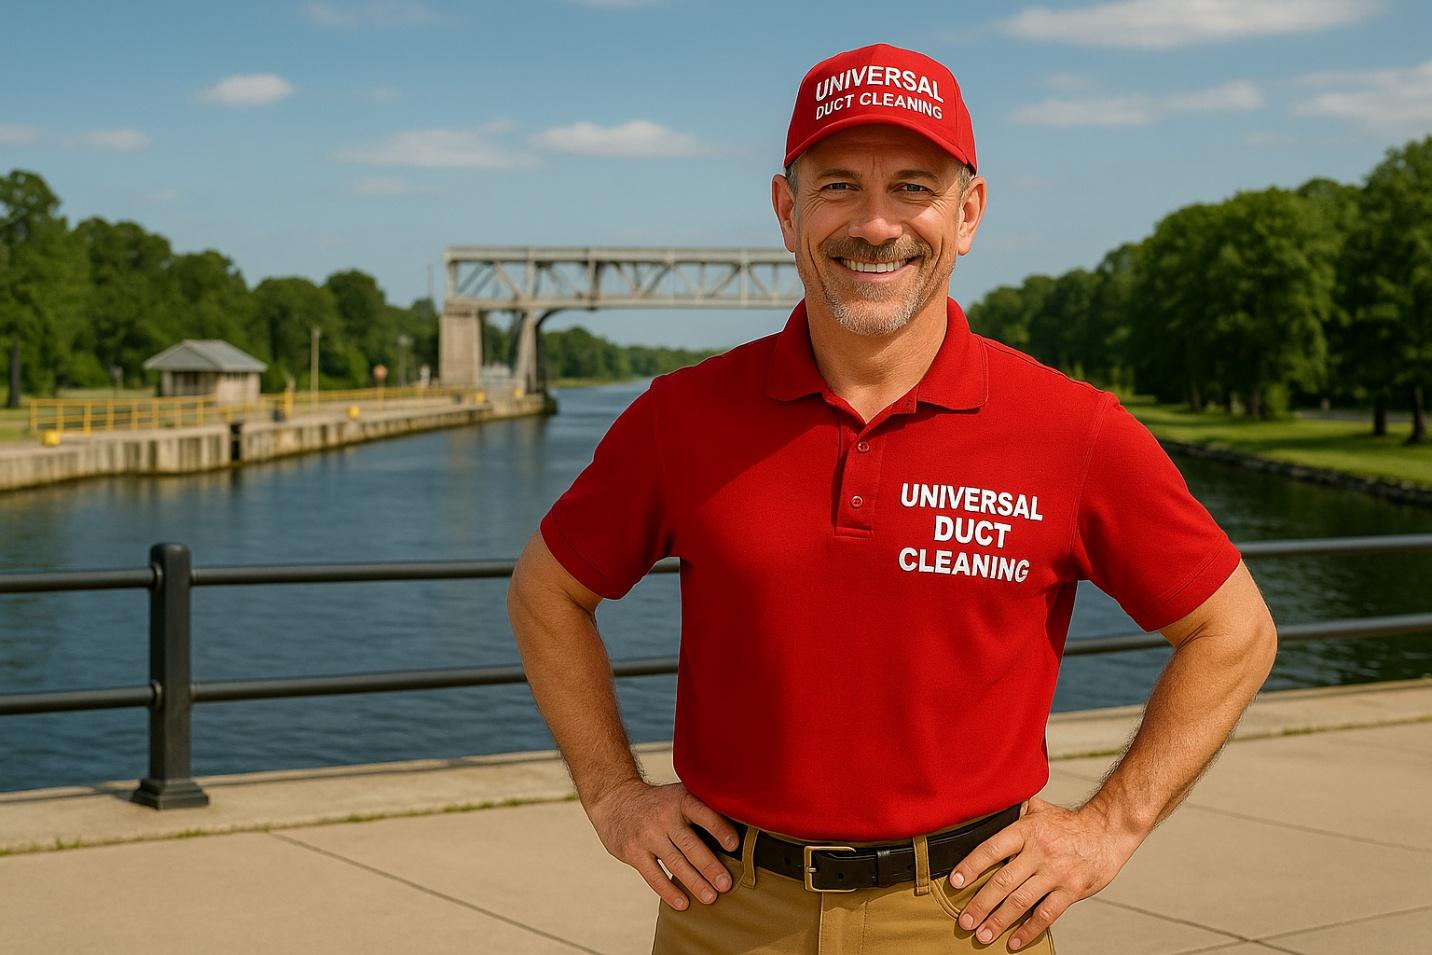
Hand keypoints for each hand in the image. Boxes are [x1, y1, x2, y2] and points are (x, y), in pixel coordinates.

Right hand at [584, 778, 743, 910]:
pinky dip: (669, 891)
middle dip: (710, 866)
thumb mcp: (677, 795)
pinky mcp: (633, 852)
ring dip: (694, 883)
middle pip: (690, 844)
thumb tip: (739, 833)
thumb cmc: (659, 803)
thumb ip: (701, 809)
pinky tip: (683, 904)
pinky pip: (653, 876)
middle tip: (727, 884)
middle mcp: (664, 816)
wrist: (616, 800)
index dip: (718, 828)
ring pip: (675, 863)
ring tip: (711, 898)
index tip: (734, 845)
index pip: (702, 813)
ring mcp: (647, 835)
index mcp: (680, 799)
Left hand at [946, 797, 1143, 950]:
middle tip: (964, 921)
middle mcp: (1039, 852)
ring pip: (1021, 901)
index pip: (992, 849)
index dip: (971, 866)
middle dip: (980, 904)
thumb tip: (987, 814)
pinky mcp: (1072, 890)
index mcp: (1027, 830)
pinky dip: (1029, 930)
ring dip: (999, 921)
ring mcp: (1056, 873)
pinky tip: (1014, 941)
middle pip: (1003, 881)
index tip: (955, 881)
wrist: (1107, 831)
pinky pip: (1047, 914)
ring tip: (982, 935)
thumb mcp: (1039, 808)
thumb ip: (1014, 813)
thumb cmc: (1069, 823)